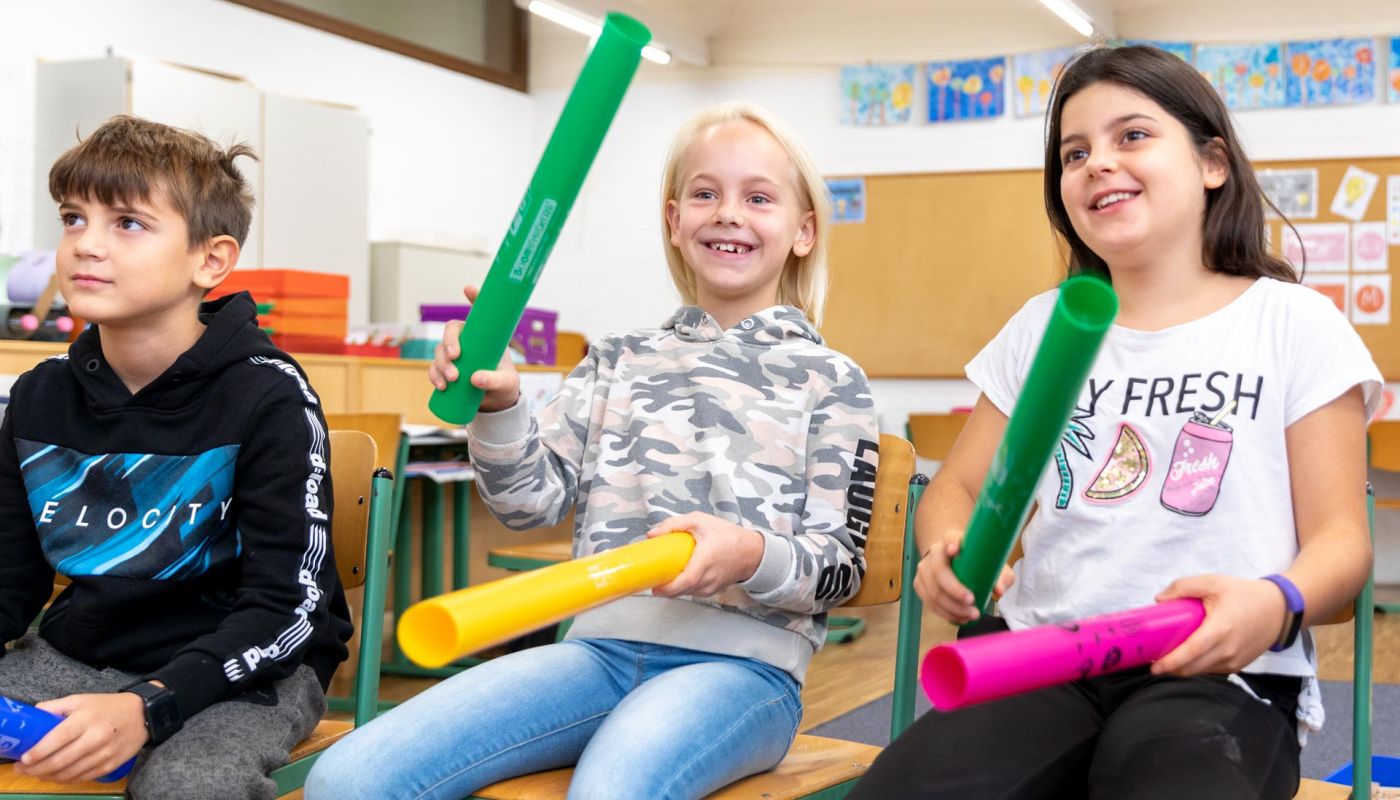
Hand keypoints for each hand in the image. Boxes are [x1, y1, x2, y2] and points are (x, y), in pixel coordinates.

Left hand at [17, 692, 147, 782]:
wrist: (143, 714)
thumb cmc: (108, 706)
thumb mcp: (81, 699)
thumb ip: (55, 707)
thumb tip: (33, 716)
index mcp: (86, 719)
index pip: (57, 740)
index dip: (38, 752)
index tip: (23, 759)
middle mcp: (95, 738)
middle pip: (59, 761)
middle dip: (36, 769)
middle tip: (24, 769)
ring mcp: (104, 754)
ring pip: (69, 773)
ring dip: (49, 776)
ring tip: (38, 773)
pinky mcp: (110, 765)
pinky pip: (82, 777)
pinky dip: (66, 779)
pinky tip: (57, 775)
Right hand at [427, 285, 520, 412]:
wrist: (496, 404)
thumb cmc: (505, 386)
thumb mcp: (506, 383)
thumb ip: (494, 380)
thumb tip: (475, 379)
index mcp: (484, 338)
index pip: (479, 314)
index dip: (474, 298)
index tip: (468, 289)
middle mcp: (467, 342)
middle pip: (451, 330)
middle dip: (449, 341)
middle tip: (455, 356)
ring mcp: (454, 356)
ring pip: (439, 350)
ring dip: (442, 363)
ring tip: (453, 379)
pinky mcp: (446, 371)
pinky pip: (434, 369)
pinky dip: (435, 376)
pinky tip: (441, 385)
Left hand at [647, 513, 764, 597]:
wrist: (752, 551)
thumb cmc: (727, 535)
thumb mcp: (700, 521)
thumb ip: (674, 525)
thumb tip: (652, 534)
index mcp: (706, 560)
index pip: (685, 581)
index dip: (668, 588)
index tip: (654, 585)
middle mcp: (709, 578)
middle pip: (682, 590)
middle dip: (666, 588)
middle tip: (654, 578)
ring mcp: (712, 587)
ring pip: (687, 593)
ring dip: (674, 588)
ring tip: (665, 576)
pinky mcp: (713, 591)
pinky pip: (694, 592)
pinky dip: (684, 587)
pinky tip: (680, 577)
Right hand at [912, 535, 1013, 624]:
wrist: (953, 564)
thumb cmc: (977, 564)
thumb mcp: (993, 567)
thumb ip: (1001, 576)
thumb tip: (998, 590)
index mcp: (953, 540)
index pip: (949, 538)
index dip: (950, 543)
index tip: (955, 551)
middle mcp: (935, 552)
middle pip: (938, 570)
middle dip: (954, 589)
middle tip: (972, 601)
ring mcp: (924, 568)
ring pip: (933, 590)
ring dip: (952, 607)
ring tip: (971, 615)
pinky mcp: (919, 584)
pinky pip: (929, 601)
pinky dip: (945, 613)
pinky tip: (960, 618)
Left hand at [1152, 574, 1285, 675]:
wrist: (1280, 609)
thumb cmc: (1245, 594)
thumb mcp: (1213, 582)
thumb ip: (1183, 587)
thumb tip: (1159, 599)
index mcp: (1220, 629)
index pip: (1191, 653)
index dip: (1171, 662)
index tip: (1154, 666)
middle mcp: (1228, 650)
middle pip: (1192, 668)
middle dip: (1170, 668)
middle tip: (1152, 659)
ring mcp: (1234, 661)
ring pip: (1201, 671)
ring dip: (1182, 668)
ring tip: (1167, 656)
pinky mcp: (1238, 666)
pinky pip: (1212, 670)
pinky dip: (1197, 666)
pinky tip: (1188, 656)